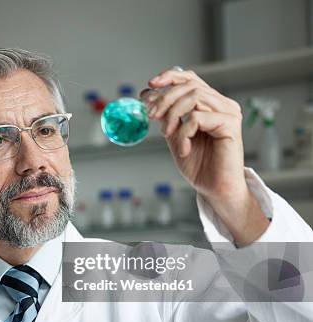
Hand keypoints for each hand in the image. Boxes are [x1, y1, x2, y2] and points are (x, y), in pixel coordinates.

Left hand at [143, 68, 268, 245]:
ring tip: (166, 134)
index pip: (190, 78)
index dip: (169, 77)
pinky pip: (197, 118)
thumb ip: (165, 116)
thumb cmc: (199, 164)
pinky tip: (184, 149)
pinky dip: (184, 132)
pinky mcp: (230, 125)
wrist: (215, 188)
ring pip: (193, 98)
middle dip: (164, 99)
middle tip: (150, 114)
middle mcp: (222, 105)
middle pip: (189, 86)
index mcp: (210, 104)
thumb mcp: (175, 135)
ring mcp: (228, 113)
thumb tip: (147, 96)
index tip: (149, 86)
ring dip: (172, 115)